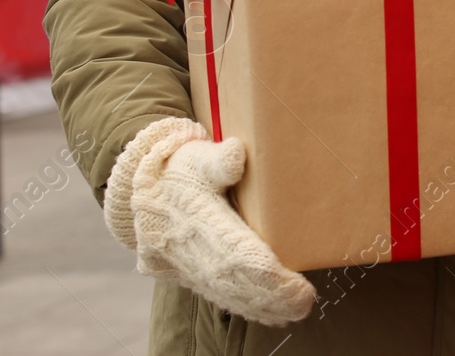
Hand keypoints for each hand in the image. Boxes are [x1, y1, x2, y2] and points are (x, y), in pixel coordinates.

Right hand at [105, 117, 314, 325]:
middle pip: (231, 280)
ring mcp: (179, 265)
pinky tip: (268, 313)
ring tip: (294, 312)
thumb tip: (235, 153)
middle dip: (270, 295)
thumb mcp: (196, 155)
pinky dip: (242, 305)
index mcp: (192, 216)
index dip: (265, 272)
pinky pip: (213, 294)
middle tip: (304, 304)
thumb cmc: (179, 166)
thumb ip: (217, 159)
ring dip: (259, 305)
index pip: (233, 253)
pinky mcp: (181, 274)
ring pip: (222, 292)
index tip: (297, 285)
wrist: (138, 188)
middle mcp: (183, 247)